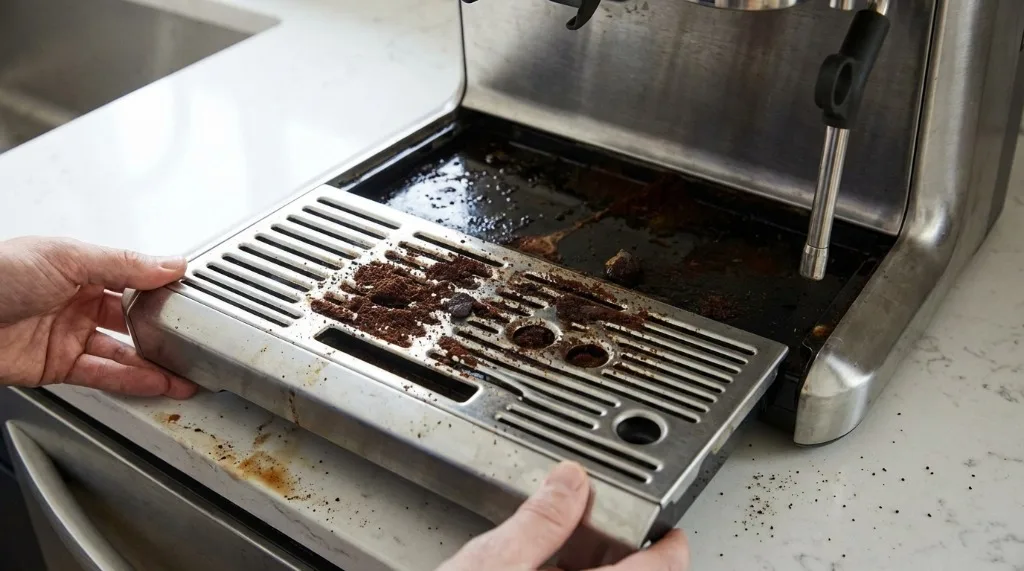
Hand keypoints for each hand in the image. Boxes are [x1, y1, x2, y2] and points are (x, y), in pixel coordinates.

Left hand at [0, 236, 196, 398]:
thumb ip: (123, 263)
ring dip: (154, 364)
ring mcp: (65, 335)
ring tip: (185, 371)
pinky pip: (102, 375)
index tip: (191, 300)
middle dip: (162, 331)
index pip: (132, 279)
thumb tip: (170, 263)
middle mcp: (73, 301)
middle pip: (130, 319)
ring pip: (121, 352)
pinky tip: (156, 383)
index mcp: (78, 268)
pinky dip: (132, 381)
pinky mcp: (55, 367)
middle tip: (194, 340)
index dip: (161, 291)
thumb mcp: (66, 257)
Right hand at [438, 462, 689, 570]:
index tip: (664, 523)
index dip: (667, 542)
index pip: (663, 570)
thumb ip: (538, 522)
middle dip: (613, 546)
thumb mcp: (491, 567)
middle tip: (591, 517)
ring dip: (587, 567)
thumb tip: (569, 482)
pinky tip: (534, 570)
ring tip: (557, 540)